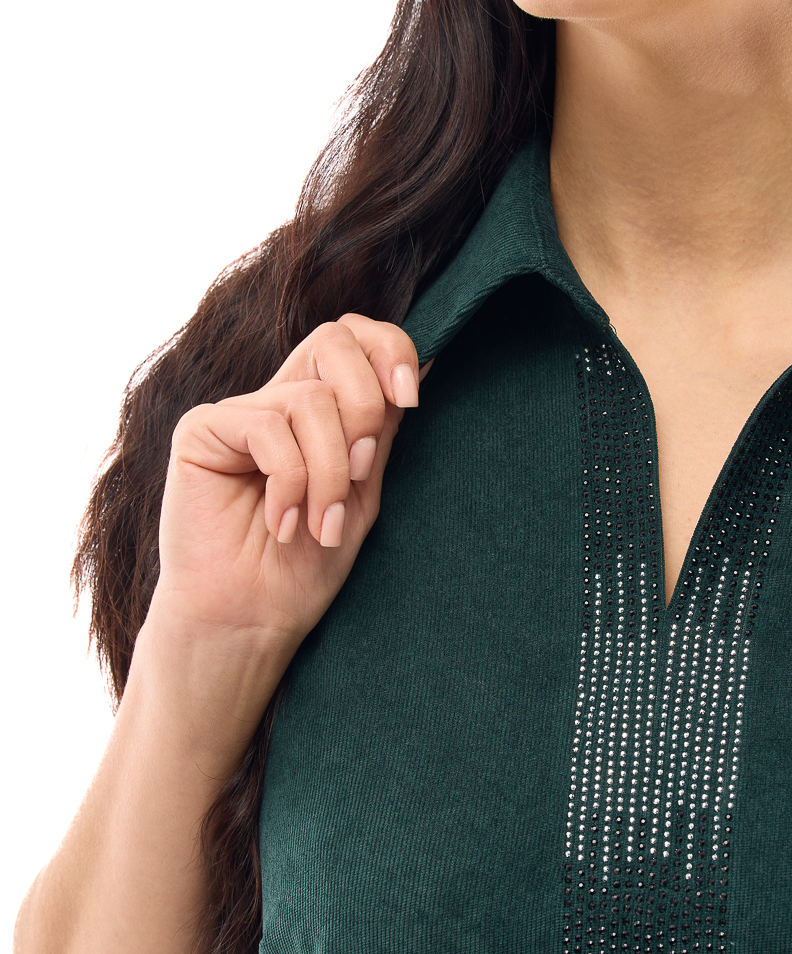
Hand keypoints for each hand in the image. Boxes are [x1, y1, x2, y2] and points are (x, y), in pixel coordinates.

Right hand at [146, 315, 430, 672]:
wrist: (254, 617)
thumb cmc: (308, 563)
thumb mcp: (363, 489)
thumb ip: (382, 428)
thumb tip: (427, 357)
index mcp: (323, 407)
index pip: (356, 336)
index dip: (390, 349)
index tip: (411, 398)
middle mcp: (281, 398)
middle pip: (335, 338)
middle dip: (366, 404)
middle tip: (359, 471)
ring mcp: (240, 412)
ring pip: (312, 398)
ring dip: (329, 471)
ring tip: (319, 523)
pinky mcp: (202, 430)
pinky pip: (269, 427)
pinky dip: (289, 481)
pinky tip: (281, 522)